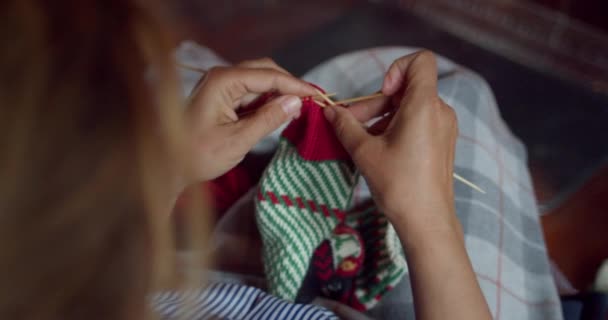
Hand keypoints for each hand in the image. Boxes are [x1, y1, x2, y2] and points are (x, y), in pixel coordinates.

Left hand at [184, 58, 315, 183]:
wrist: (168, 166)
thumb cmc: (198, 155)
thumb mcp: (238, 140)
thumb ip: (269, 119)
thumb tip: (296, 102)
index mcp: (223, 82)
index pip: (268, 76)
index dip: (295, 85)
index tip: (317, 95)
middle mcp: (221, 77)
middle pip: (264, 71)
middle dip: (289, 85)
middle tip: (312, 100)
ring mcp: (220, 86)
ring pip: (259, 81)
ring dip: (279, 93)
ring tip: (301, 107)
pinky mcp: (221, 98)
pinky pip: (250, 93)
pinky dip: (267, 101)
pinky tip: (281, 112)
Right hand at [323, 51, 458, 236]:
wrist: (427, 221)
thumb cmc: (398, 185)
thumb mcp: (365, 152)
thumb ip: (346, 125)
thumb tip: (330, 111)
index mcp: (424, 106)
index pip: (420, 61)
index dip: (396, 68)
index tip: (381, 94)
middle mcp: (439, 111)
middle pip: (406, 88)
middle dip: (375, 102)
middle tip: (349, 121)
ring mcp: (443, 127)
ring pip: (409, 107)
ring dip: (382, 116)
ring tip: (359, 138)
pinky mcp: (442, 142)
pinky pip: (417, 122)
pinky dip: (396, 127)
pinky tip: (377, 148)